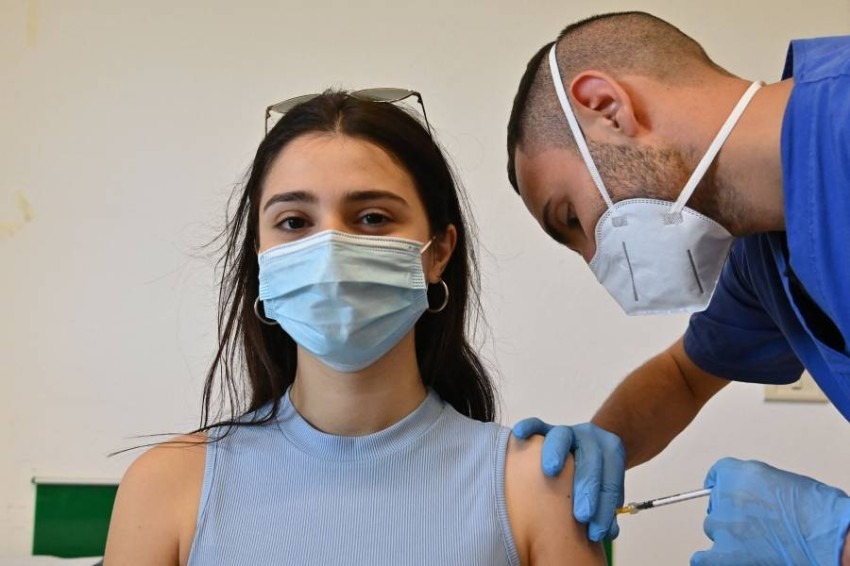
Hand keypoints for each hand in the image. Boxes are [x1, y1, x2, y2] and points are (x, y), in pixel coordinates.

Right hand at [513, 418, 624, 540]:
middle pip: (591, 459)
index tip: (598, 532)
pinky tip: (520, 435)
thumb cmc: (596, 475)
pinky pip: (535, 424)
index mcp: (611, 449)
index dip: (606, 507)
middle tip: (582, 516)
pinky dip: (528, 428)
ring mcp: (567, 431)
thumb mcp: (607, 488)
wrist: (588, 446)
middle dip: (587, 489)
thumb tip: (608, 532)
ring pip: (562, 437)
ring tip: (551, 472)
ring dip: (557, 453)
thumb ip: (608, 508)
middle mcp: (590, 436)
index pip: (611, 478)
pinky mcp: (546, 428)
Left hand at [692, 457, 849, 565]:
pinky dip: (710, 560)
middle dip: (732, 513)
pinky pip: (702, 559)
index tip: (725, 491)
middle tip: (756, 524)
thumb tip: (753, 497)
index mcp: (740, 473)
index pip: (718, 475)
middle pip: (717, 505)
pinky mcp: (725, 554)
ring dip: (728, 536)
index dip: (725, 486)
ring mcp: (724, 525)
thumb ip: (759, 486)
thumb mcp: (785, 482)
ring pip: (713, 529)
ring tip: (756, 543)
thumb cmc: (820, 513)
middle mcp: (727, 496)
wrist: (830, 538)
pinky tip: (724, 560)